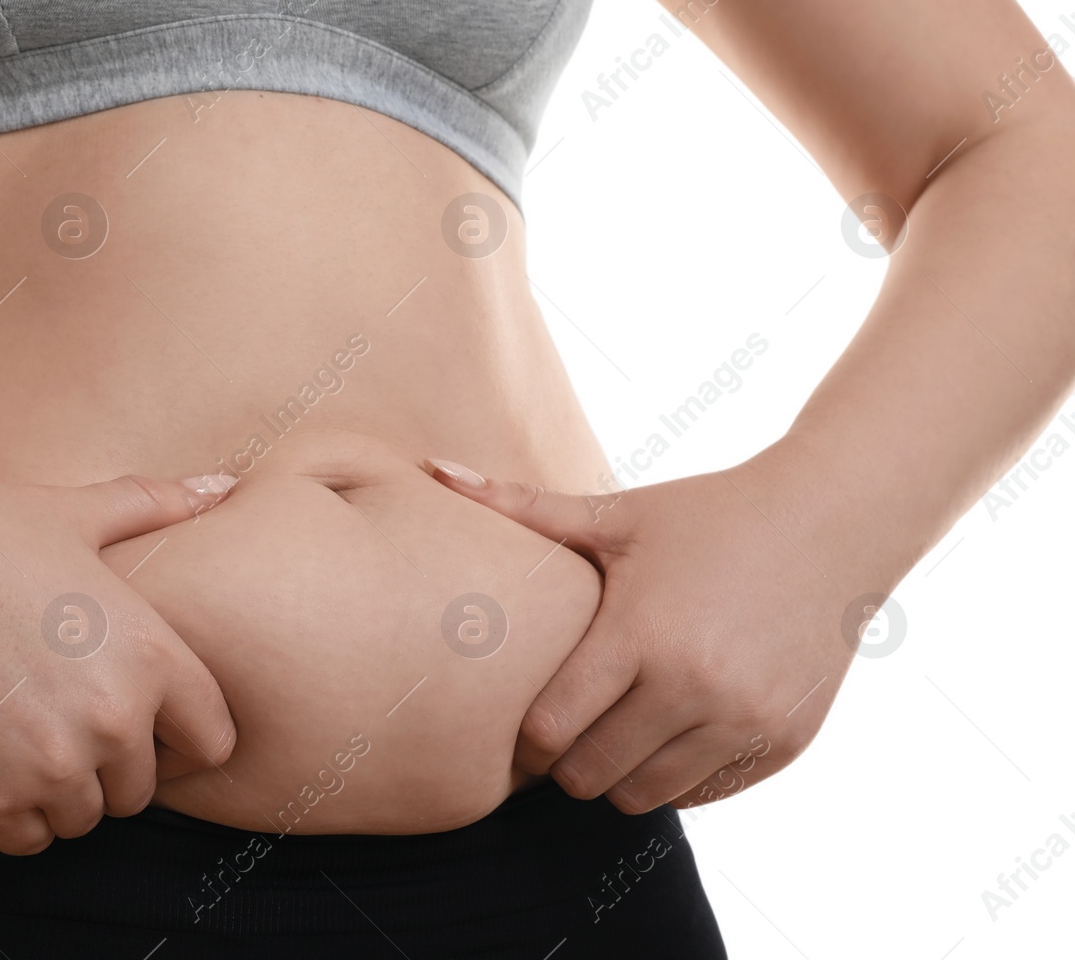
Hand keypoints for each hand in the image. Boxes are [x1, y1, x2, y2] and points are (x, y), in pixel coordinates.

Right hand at [0, 467, 239, 854]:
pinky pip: (27, 839)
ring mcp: (47, 767)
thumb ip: (155, 506)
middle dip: (112, 761)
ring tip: (20, 727)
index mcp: (151, 654)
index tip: (148, 721)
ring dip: (61, 789)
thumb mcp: (74, 514)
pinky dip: (13, 810)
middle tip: (62, 713)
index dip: (183, 733)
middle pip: (141, 788)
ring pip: (83, 817)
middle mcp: (111, 720)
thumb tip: (223, 484)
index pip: (212, 740)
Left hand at [426, 453, 889, 812]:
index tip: (525, 721)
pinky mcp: (784, 742)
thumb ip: (522, 507)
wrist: (833, 522)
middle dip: (567, 763)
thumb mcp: (617, 513)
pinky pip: (704, 794)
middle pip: (592, 775)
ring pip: (647, 796)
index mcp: (640, 633)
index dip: (526, 737)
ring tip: (617, 734)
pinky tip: (672, 732)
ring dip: (621, 775)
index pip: (551, 729)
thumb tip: (432, 468)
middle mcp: (694, 686)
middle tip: (567, 734)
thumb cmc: (709, 514)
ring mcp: (745, 720)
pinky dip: (679, 777)